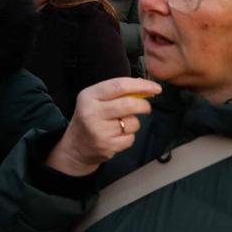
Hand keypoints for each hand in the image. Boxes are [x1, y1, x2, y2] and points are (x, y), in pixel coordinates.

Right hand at [46, 77, 161, 176]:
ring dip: (134, 123)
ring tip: (122, 125)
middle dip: (144, 105)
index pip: (119, 86)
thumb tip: (145, 85)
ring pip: (132, 123)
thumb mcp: (96, 100)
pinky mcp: (106, 146)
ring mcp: (98, 131)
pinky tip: (117, 136)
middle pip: (129, 104)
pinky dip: (129, 137)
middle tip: (146, 108)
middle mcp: (92, 112)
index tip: (156, 88)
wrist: (75, 146)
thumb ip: (117, 92)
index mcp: (89, 96)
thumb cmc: (90, 118)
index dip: (141, 85)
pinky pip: (130, 138)